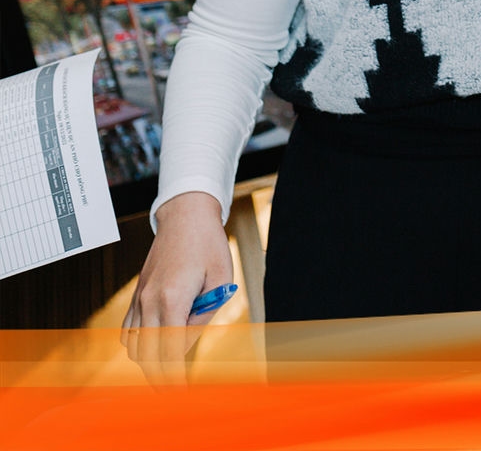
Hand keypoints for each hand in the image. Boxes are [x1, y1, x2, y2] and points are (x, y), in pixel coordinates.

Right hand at [122, 192, 232, 382]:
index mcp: (173, 298)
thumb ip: (205, 313)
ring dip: (147, 362)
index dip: (173, 376)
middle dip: (158, 377)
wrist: (185, 218)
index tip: (179, 393)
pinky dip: (138, 345)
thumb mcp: (221, 280)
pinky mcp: (136, 295)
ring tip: (165, 374)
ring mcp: (139, 298)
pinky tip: (154, 349)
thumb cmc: (209, 246)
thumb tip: (187, 341)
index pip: (168, 350)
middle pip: (146, 353)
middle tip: (172, 393)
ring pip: (133, 345)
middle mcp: (149, 301)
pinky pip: (128, 331)